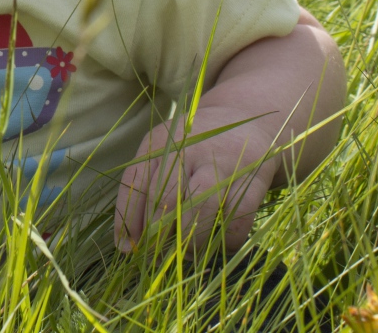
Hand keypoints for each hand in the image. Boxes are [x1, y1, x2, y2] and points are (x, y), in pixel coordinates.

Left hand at [114, 105, 280, 254]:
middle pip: (165, 199)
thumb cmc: (194, 147)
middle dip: (157, 235)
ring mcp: (221, 163)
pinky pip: (235, 221)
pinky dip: (225, 240)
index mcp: (159, 142)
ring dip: (189, 242)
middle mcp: (187, 150)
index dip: (128, 220)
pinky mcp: (251, 179)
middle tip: (157, 257)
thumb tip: (126, 243)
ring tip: (185, 254)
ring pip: (199, 211)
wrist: (246, 120)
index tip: (125, 248)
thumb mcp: (163, 153)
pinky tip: (218, 242)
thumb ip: (144, 188)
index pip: (135, 184)